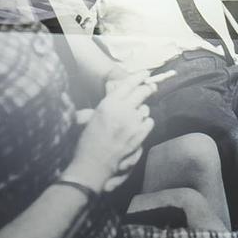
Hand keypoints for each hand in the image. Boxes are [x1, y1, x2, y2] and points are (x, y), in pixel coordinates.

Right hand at [69, 71, 157, 190]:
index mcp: (108, 104)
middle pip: (142, 92)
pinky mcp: (140, 135)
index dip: (139, 76)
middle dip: (147, 89)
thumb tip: (114, 94)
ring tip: (133, 116)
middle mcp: (123, 111)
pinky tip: (138, 126)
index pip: (128, 84)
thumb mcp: (90, 117)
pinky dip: (145, 122)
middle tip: (148, 88)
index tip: (145, 73)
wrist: (93, 163)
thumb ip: (105, 105)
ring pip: (146, 108)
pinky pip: (149, 122)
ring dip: (142, 110)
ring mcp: (133, 123)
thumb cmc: (88, 141)